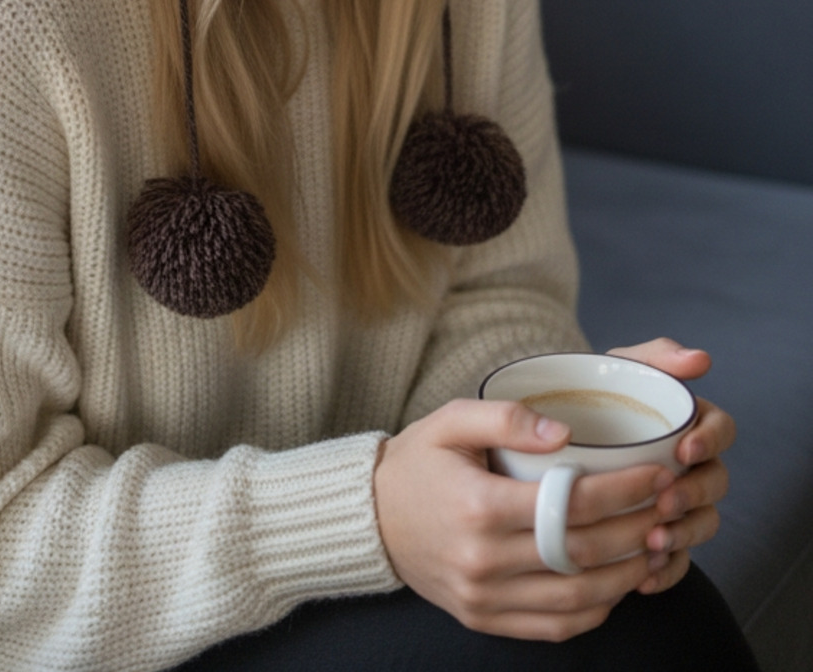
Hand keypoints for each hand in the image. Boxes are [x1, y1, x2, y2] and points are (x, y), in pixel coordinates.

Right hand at [373, 398, 681, 640]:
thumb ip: (507, 415)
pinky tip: (616, 581)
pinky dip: (596, 608)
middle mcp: (483, 560)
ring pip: (578, 598)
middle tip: (668, 505)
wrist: (372, 518)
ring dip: (626, 575)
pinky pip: (556, 626)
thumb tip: (565, 432)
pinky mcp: (486, 620)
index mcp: (478, 506)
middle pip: (583, 553)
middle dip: (637, 528)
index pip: (572, 504)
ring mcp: (485, 598)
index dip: (625, 491)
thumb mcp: (452, 420)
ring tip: (653, 543)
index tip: (658, 473)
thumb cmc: (419, 462)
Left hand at [607, 338, 733, 597]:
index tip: (683, 450)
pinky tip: (643, 578)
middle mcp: (689, 465)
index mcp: (687, 422)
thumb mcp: (617, 368)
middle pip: (716, 483)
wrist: (545, 433)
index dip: (710, 441)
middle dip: (696, 495)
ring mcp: (676, 502)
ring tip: (652, 542)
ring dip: (683, 535)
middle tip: (664, 502)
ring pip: (701, 524)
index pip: (721, 429)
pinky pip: (676, 562)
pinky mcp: (658, 535)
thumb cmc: (589, 393)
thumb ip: (655, 356)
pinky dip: (665, 571)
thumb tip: (701, 360)